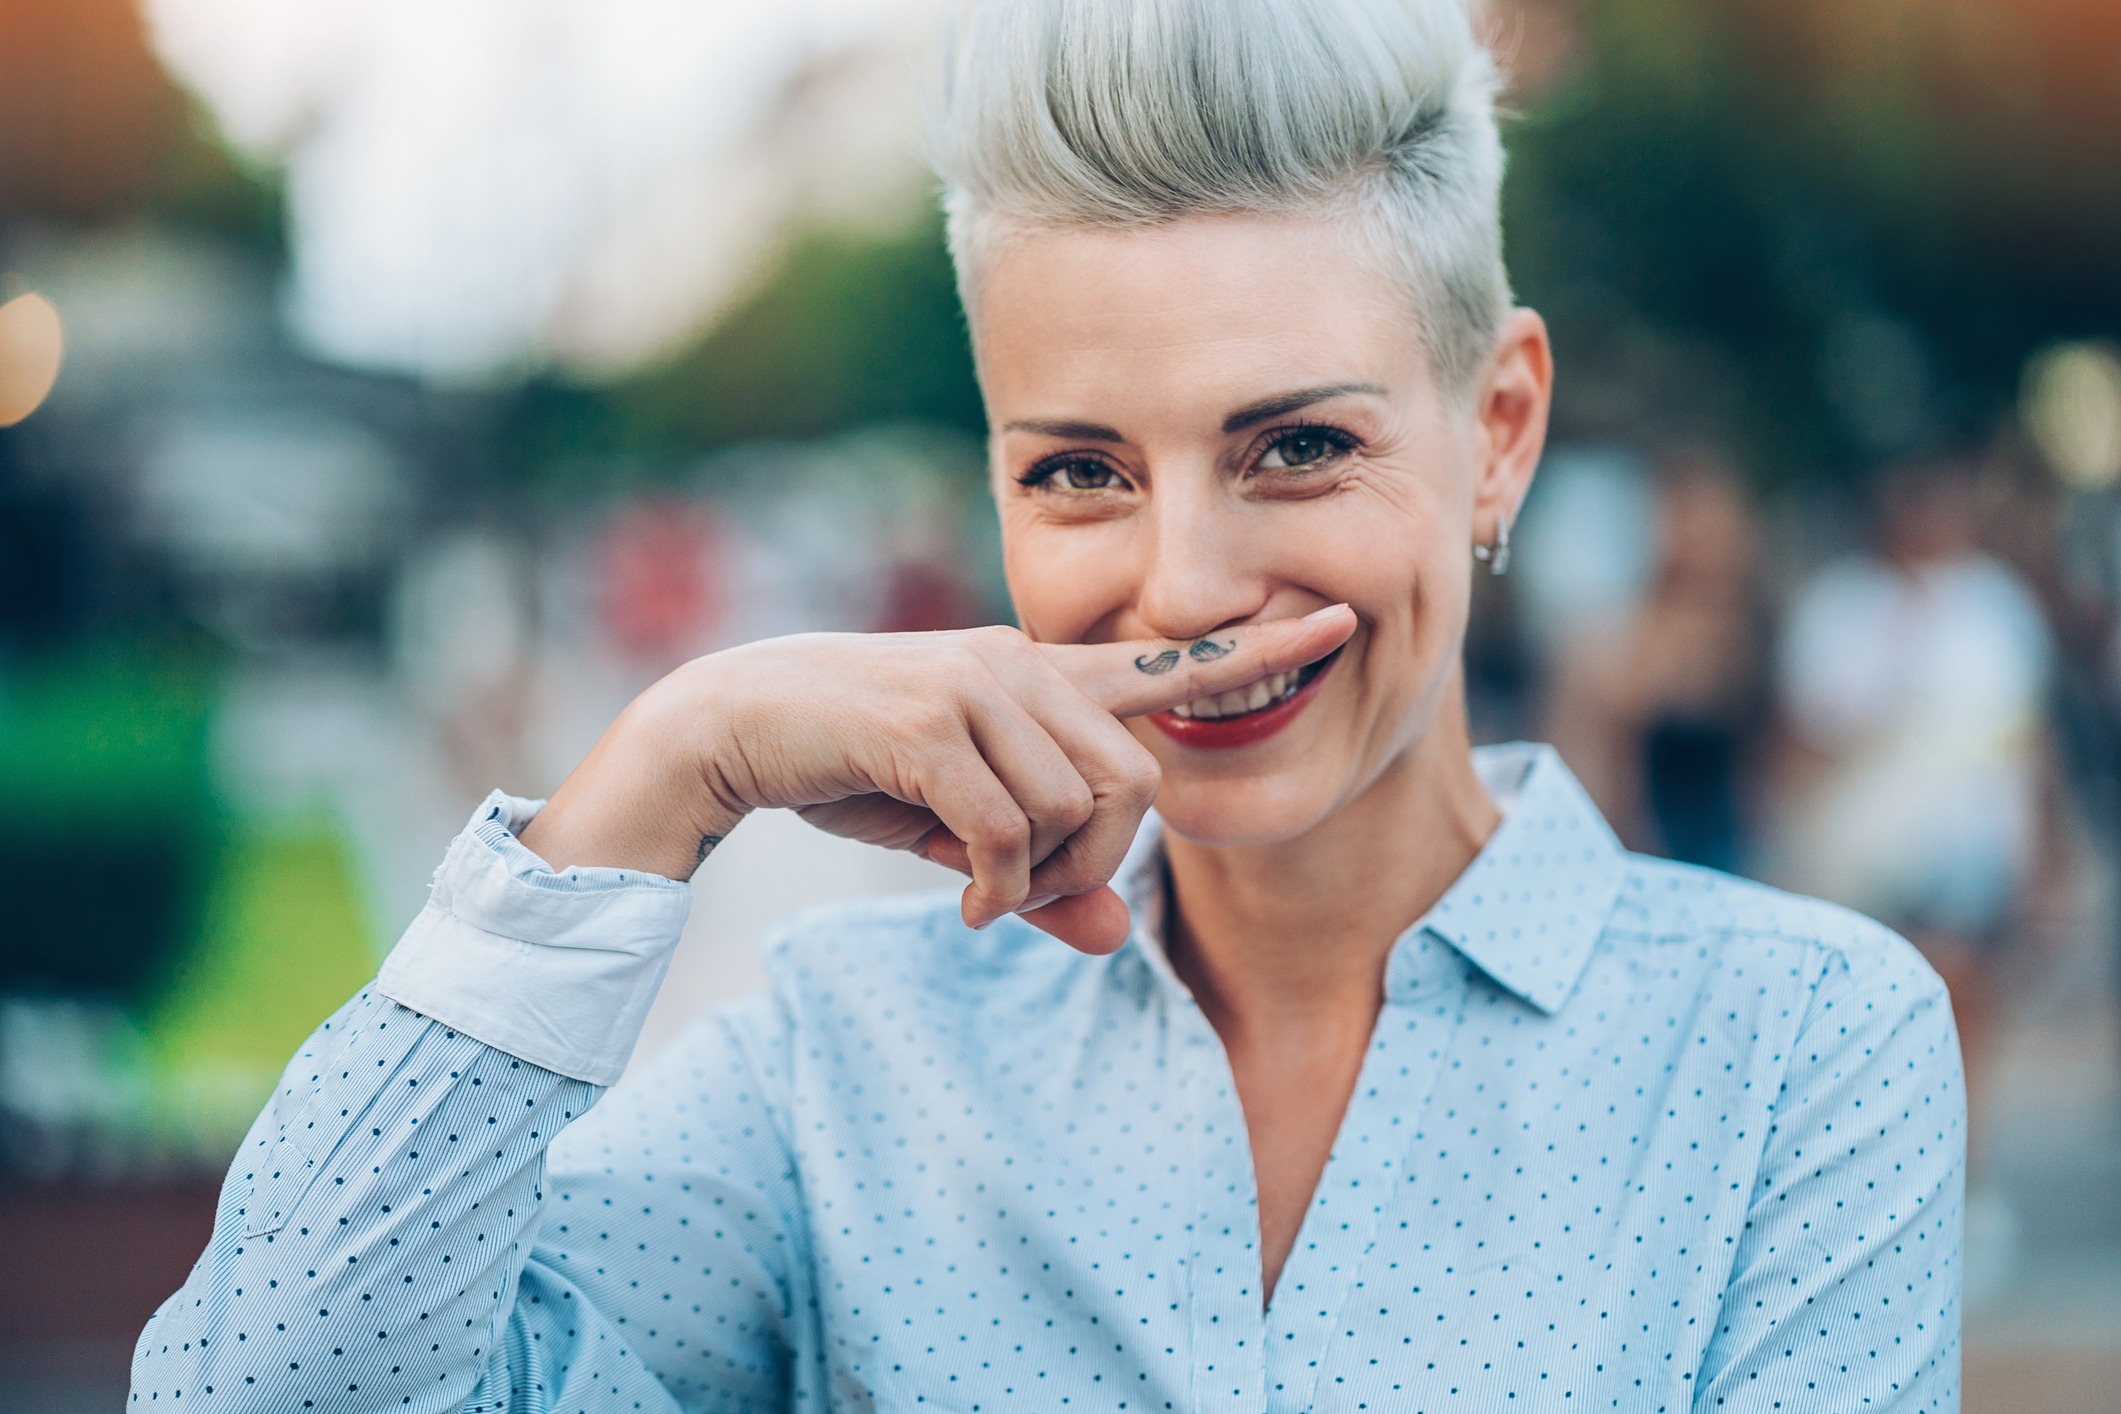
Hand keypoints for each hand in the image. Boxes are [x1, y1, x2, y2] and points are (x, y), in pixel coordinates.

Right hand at [519, 606, 1355, 953]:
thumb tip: (1114, 940)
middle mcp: (1021, 664)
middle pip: (1134, 784)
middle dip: (1098, 867)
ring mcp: (977, 686)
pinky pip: (1010, 830)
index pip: (1166, 661)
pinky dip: (996, 889)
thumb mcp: (959, 833)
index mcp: (1038, 673)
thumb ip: (1039, 877)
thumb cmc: (848, 767)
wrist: (728, 727)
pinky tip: (959, 908)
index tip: (1344, 619)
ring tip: (984, 898)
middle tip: (1031, 902)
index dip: (1257, 648)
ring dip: (1040, 882)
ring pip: (1078, 810)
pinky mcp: (929, 723)